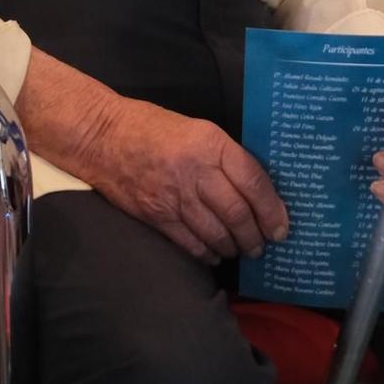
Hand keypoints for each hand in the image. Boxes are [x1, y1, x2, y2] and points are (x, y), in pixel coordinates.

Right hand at [87, 96, 289, 263]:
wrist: (102, 137)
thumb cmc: (152, 128)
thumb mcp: (197, 129)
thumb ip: (224, 157)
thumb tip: (255, 191)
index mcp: (210, 143)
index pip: (253, 181)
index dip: (272, 209)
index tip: (281, 227)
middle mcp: (195, 170)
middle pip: (237, 213)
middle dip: (255, 236)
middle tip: (263, 245)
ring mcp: (174, 196)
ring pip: (217, 233)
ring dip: (234, 247)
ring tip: (242, 250)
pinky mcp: (156, 216)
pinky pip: (190, 244)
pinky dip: (208, 254)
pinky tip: (215, 255)